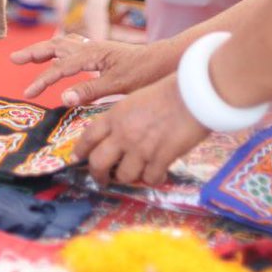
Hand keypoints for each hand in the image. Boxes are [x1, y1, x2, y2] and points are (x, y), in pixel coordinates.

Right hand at [10, 34, 169, 105]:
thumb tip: (62, 98)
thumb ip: (89, 91)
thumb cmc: (145, 73)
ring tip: (30, 56)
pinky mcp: (103, 54)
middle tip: (14, 58)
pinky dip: (62, 50)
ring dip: (46, 49)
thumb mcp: (118, 85)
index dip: (42, 80)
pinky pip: (76, 48)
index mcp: (93, 53)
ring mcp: (97, 48)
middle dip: (35, 53)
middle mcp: (92, 46)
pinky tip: (60, 57)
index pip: (60, 67)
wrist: (166, 62)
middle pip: (57, 46)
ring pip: (65, 44)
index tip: (27, 94)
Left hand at [75, 75, 207, 185]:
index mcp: (116, 115)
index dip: (80, 150)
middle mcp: (123, 134)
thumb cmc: (168, 91)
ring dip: (130, 177)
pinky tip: (158, 173)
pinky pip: (150, 178)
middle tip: (103, 180)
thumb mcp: (136, 99)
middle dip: (98, 175)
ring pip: (124, 176)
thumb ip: (124, 117)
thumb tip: (119, 135)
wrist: (193, 94)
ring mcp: (141, 148)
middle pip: (98, 163)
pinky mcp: (160, 159)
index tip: (77, 158)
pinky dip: (153, 178)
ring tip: (137, 173)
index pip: (89, 136)